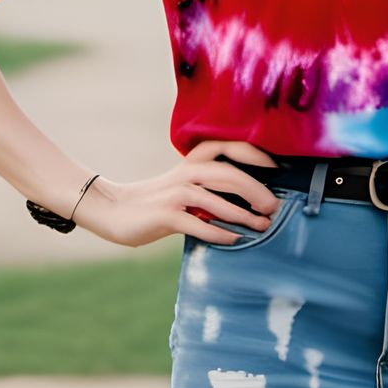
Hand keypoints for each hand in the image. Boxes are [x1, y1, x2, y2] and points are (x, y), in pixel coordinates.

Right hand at [73, 140, 282, 247]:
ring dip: (242, 214)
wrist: (112, 211)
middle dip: (255, 189)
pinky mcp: (165, 216)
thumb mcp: (183, 186)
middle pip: (227, 174)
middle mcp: (185, 174)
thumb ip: (209, 187)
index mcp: (190, 163)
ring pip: (215, 199)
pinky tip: (234, 240)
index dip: (252, 153)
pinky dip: (218, 233)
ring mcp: (174, 194)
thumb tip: (249, 200)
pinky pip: (198, 224)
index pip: (225, 147)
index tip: (275, 166)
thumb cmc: (155, 201)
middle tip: (274, 207)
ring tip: (262, 226)